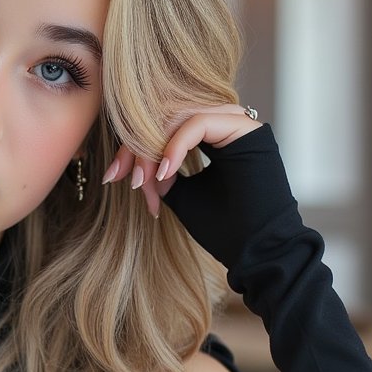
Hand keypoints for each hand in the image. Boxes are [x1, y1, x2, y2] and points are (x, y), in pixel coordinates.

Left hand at [102, 104, 261, 218]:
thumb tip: (138, 161)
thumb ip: (163, 173)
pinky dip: (175, 146)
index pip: (165, 127)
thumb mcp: (182, 195)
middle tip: (118, 176)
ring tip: (142, 181)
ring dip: (153, 147)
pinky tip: (163, 172)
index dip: (135, 148)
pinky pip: (198, 123)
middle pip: (169, 117)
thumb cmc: (225, 230)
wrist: (259, 253)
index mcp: (216, 139)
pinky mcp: (247, 130)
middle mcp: (228, 126)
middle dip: (137, 146)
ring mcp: (240, 125)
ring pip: (181, 117)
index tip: (113, 176)